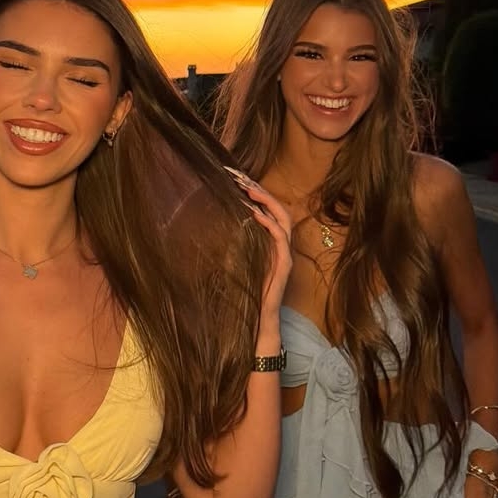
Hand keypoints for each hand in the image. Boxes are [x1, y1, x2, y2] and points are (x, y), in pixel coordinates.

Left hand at [226, 169, 292, 332]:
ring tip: (249, 190)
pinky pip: (281, 238)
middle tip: (239, 176)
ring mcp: (285, 254)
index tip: (235, 177)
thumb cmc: (244, 293)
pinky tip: (254, 214)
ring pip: (283, 217)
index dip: (254, 192)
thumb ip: (231, 243)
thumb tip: (212, 222)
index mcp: (270, 242)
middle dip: (259, 190)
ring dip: (267, 201)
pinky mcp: (285, 264)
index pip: (267, 209)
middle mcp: (281, 244)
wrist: (256, 321)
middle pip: (278, 207)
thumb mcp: (233, 262)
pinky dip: (268, 223)